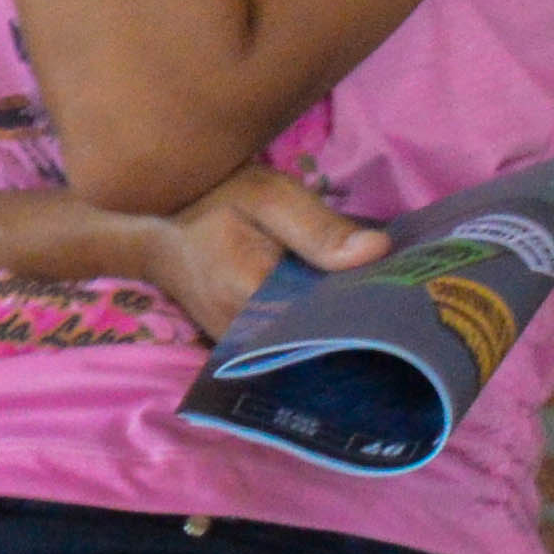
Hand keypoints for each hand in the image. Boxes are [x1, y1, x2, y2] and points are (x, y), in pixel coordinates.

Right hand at [135, 164, 386, 337]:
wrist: (159, 242)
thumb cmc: (213, 207)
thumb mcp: (267, 196)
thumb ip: (318, 226)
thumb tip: (378, 251)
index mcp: (251, 290)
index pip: (328, 316)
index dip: (366, 305)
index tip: (393, 290)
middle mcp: (244, 334)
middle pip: (321, 340)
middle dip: (357, 322)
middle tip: (388, 297)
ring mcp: (241, 352)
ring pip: (307, 351)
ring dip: (337, 332)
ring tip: (364, 305)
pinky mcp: (242, 356)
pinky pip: (290, 353)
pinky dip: (314, 337)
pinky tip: (332, 315)